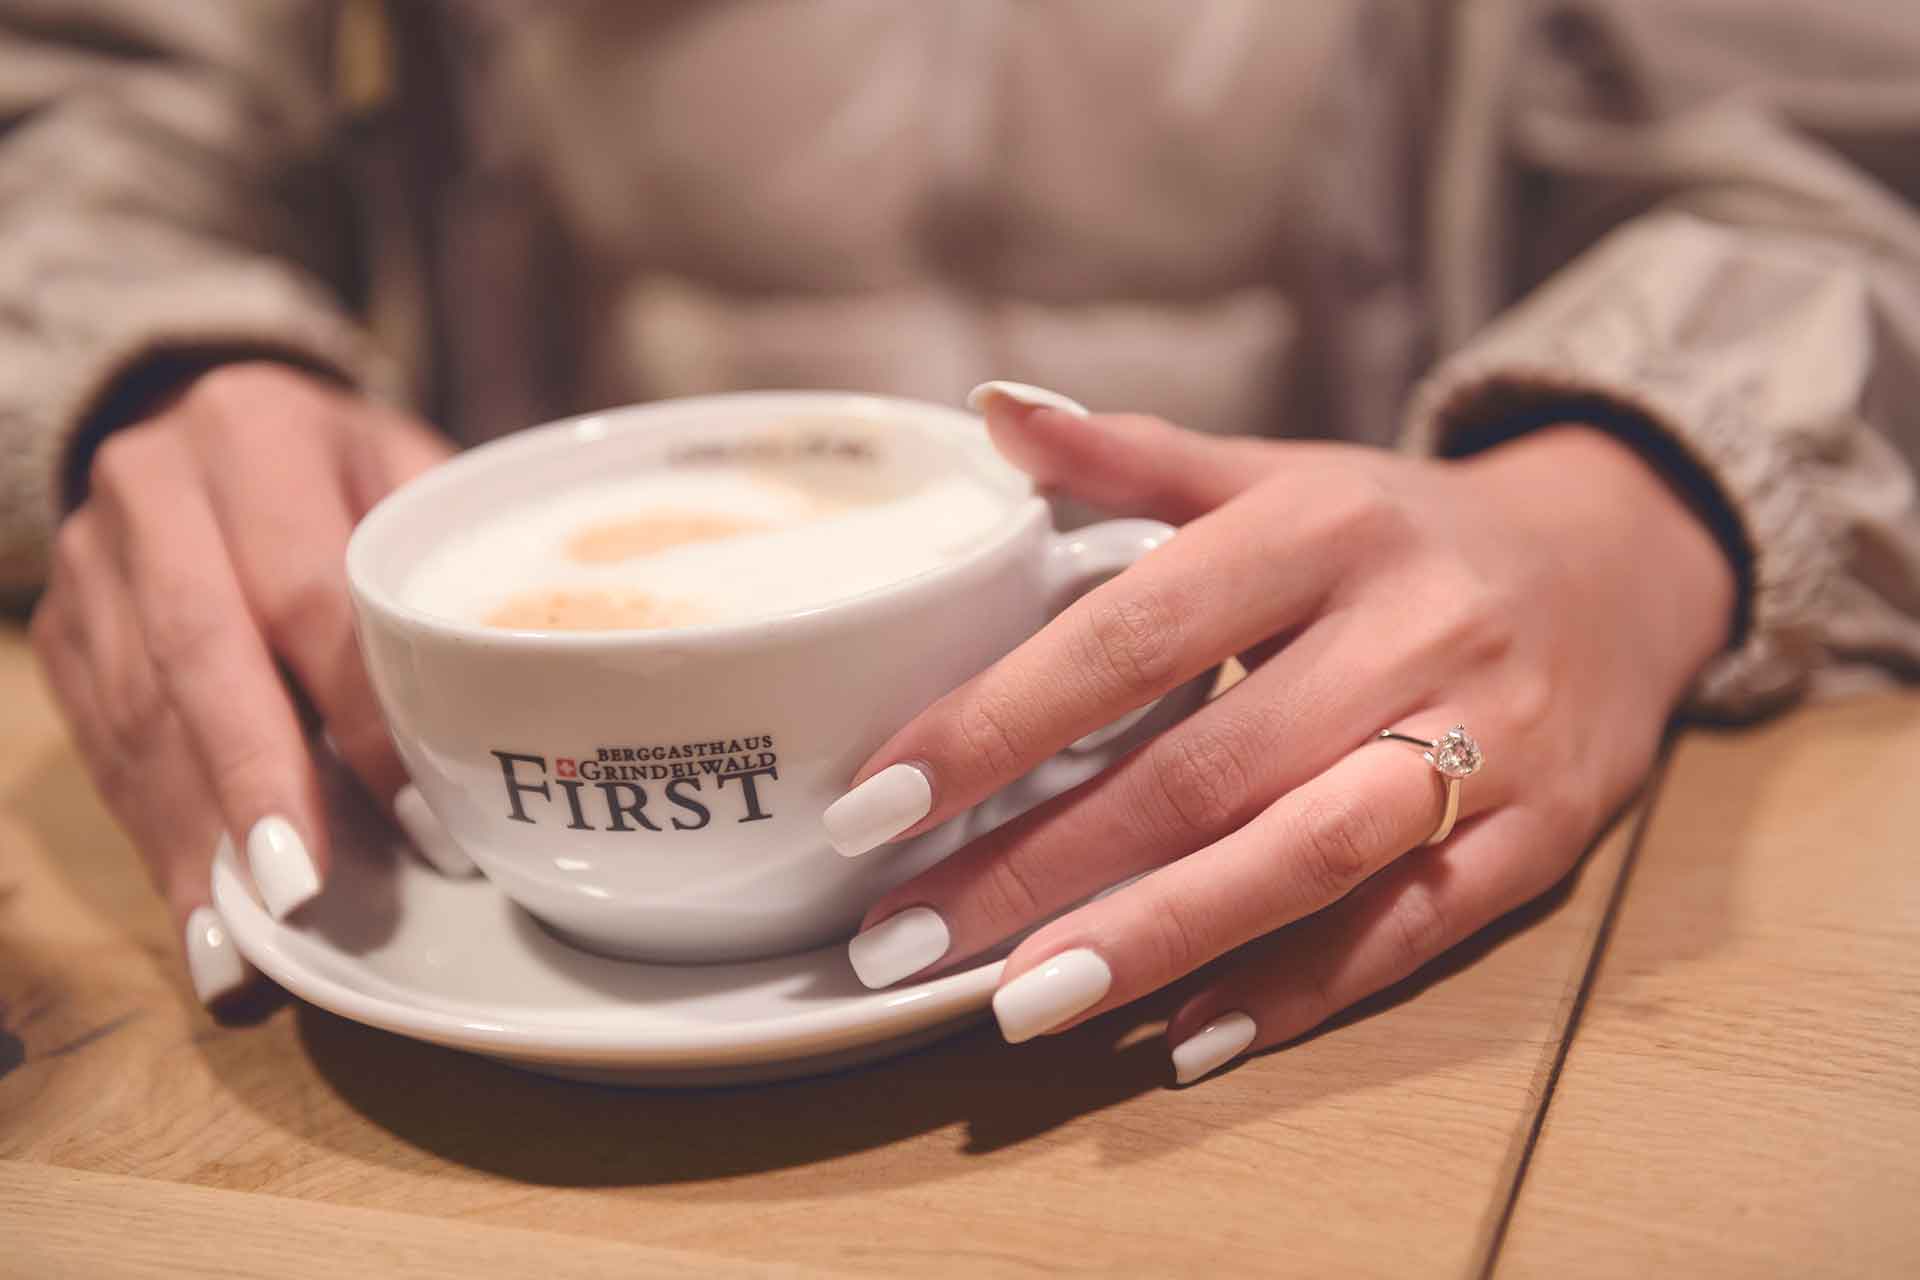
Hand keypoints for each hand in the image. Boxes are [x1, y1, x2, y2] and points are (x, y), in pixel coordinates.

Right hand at [29, 362, 454, 1005]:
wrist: (207, 417)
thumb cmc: (343, 467)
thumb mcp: (404, 470)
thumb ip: (440, 563)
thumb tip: (520, 697)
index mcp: (254, 433)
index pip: (307, 592)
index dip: (361, 711)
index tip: (415, 808)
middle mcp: (154, 488)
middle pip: (199, 654)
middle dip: (256, 782)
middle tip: (304, 890)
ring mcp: (91, 561)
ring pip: (139, 713)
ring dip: (199, 832)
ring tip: (251, 934)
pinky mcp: (64, 630)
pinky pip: (104, 745)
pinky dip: (158, 833)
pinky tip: (203, 909)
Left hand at [833, 387, 1734, 1082]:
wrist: (1618, 566)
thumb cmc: (1402, 530)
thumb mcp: (1279, 473)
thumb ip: (1134, 457)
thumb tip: (991, 410)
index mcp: (1319, 528)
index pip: (1129, 636)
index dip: (996, 725)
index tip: (876, 804)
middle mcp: (1405, 631)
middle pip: (1198, 770)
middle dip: (1038, 865)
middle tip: (904, 939)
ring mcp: (1484, 741)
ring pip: (1303, 858)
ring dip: (1156, 941)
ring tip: (1021, 1006)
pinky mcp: (1539, 836)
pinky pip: (1407, 928)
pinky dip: (1297, 989)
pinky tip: (1184, 1037)